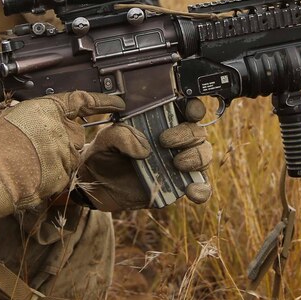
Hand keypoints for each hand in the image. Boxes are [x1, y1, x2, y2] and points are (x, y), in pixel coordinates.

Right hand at [0, 92, 124, 222]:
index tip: (118, 103)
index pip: (83, 102)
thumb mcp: (16, 116)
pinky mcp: (63, 173)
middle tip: (35, 150)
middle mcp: (60, 127)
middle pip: (76, 135)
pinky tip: (33, 174)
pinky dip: (53, 176)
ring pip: (70, 156)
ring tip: (29, 163)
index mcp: (47, 108)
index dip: (103, 102)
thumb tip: (56, 120)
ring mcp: (63, 151)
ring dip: (56, 161)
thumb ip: (42, 115)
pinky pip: (65, 174)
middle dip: (62, 143)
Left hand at [76, 99, 213, 211]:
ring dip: (197, 157)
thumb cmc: (104, 153)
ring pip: (203, 155)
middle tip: (165, 141)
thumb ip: (121, 135)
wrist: (97, 183)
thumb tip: (144, 149)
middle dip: (187, 135)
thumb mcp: (105, 138)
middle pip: (198, 132)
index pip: (187, 109)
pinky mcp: (178, 186)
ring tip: (177, 164)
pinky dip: (201, 189)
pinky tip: (191, 191)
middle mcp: (176, 140)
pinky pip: (200, 187)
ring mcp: (180, 163)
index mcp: (162, 121)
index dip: (194, 108)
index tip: (188, 111)